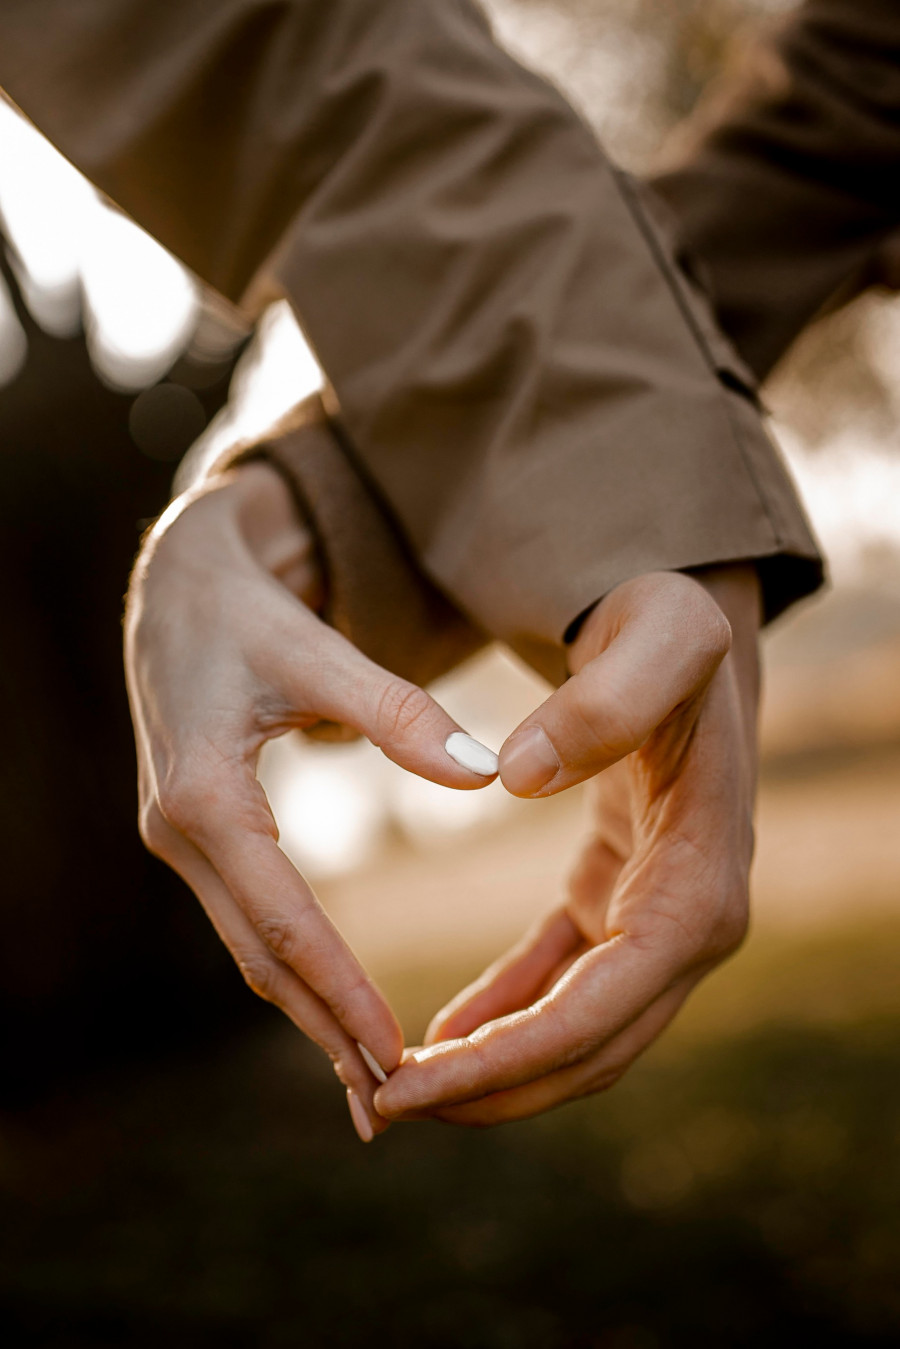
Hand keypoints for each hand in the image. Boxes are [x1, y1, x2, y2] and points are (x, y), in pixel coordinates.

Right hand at [124, 460, 497, 1139]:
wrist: (174, 581)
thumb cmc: (247, 607)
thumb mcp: (315, 651)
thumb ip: (398, 711)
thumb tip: (483, 771)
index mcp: (205, 793)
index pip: (283, 919)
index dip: (340, 990)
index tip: (394, 1054)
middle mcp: (178, 829)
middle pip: (259, 954)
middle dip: (321, 1029)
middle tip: (386, 1107)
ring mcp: (179, 836)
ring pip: (249, 945)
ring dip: (305, 1010)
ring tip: (367, 1080)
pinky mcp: (197, 831)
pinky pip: (248, 916)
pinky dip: (292, 966)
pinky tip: (332, 1002)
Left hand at [374, 566, 760, 1124]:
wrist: (687, 634)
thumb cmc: (674, 628)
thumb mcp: (657, 633)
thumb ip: (603, 699)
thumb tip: (515, 779)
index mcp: (700, 884)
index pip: (603, 1008)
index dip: (510, 1059)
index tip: (414, 1080)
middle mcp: (694, 922)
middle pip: (593, 1048)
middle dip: (492, 1091)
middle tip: (382, 1106)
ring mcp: (661, 919)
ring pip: (580, 1035)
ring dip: (494, 1072)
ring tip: (398, 1086)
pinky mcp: (622, 904)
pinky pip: (564, 985)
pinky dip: (507, 1019)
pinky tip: (444, 1037)